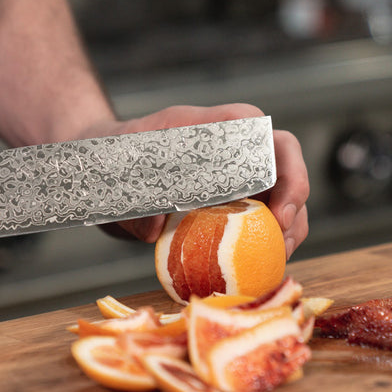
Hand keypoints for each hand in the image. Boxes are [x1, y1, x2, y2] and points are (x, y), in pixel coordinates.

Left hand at [81, 104, 309, 258]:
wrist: (96, 164)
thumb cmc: (109, 156)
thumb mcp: (113, 174)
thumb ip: (131, 200)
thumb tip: (154, 227)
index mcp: (206, 127)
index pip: (260, 132)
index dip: (283, 167)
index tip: (275, 209)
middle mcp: (227, 146)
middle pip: (283, 162)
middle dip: (294, 199)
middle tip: (284, 239)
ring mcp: (230, 172)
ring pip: (279, 191)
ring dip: (289, 224)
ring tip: (280, 257)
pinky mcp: (226, 197)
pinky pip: (258, 214)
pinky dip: (266, 238)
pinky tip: (262, 264)